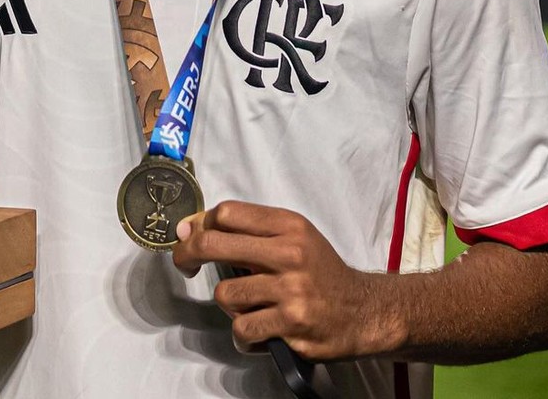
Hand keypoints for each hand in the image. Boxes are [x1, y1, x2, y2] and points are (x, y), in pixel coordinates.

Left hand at [172, 201, 380, 360]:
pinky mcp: (291, 324)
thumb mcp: (294, 236)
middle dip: (189, 254)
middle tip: (184, 264)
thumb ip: (250, 231)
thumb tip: (191, 227)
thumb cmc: (320, 271)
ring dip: (230, 304)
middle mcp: (289, 252)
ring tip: (248, 305)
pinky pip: (243, 329)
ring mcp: (290, 290)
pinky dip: (244, 334)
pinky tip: (258, 330)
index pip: (229, 213)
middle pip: (215, 244)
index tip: (190, 235)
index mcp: (288, 225)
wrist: (363, 310)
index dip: (200, 223)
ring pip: (226, 294)